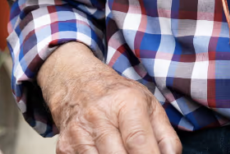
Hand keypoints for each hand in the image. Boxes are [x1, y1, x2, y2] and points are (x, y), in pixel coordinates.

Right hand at [38, 42, 181, 153]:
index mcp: (126, 103)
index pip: (137, 140)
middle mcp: (99, 116)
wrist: (77, 83)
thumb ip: (165, 135)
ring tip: (125, 153)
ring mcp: (78, 133)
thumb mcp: (149, 105)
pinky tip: (108, 153)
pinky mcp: (64, 147)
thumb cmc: (119, 96)